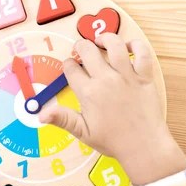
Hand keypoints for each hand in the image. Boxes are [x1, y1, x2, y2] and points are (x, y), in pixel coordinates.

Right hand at [40, 33, 185, 185]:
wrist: (144, 147)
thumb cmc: (113, 141)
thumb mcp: (83, 132)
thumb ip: (62, 119)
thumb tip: (41, 114)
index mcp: (89, 93)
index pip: (71, 69)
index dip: (68, 64)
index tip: (70, 66)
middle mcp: (106, 79)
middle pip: (88, 50)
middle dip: (81, 45)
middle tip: (81, 48)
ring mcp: (127, 76)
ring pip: (115, 44)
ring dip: (105, 38)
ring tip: (101, 41)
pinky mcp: (144, 76)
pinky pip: (142, 52)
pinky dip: (136, 45)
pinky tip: (128, 47)